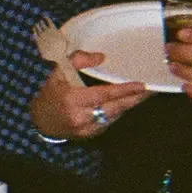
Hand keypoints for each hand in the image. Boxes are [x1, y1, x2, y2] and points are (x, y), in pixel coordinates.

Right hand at [30, 51, 150, 138]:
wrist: (41, 120)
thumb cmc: (51, 92)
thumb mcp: (58, 71)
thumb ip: (78, 60)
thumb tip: (101, 57)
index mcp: (71, 99)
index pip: (103, 94)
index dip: (123, 90)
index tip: (140, 85)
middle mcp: (80, 116)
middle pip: (114, 107)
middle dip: (134, 99)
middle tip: (150, 90)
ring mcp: (85, 128)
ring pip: (114, 115)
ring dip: (129, 105)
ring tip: (143, 95)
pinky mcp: (89, 135)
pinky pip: (109, 122)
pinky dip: (118, 112)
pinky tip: (126, 103)